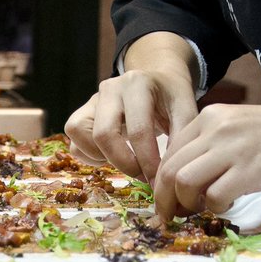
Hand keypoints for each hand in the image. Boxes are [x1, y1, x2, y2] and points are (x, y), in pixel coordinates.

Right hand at [65, 71, 197, 183]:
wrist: (154, 80)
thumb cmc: (170, 97)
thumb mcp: (185, 109)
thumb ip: (181, 137)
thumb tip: (167, 173)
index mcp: (137, 84)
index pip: (138, 130)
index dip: (147, 162)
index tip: (158, 181)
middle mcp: (110, 88)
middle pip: (104, 135)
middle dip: (124, 164)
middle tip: (143, 176)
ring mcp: (91, 101)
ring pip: (82, 138)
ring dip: (104, 159)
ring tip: (127, 162)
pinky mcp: (80, 115)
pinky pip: (75, 144)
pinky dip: (91, 157)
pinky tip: (112, 155)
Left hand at [153, 101, 260, 220]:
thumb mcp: (240, 129)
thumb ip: (212, 147)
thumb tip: (184, 181)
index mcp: (210, 117)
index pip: (169, 152)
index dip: (162, 181)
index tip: (167, 200)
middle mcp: (216, 127)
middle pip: (170, 170)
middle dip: (164, 200)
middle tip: (172, 216)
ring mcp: (233, 147)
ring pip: (184, 182)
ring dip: (186, 205)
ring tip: (199, 212)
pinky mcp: (251, 169)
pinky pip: (214, 196)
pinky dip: (215, 208)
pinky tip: (227, 206)